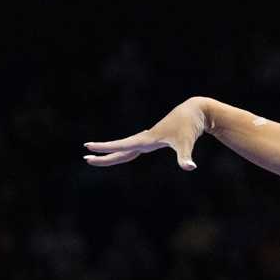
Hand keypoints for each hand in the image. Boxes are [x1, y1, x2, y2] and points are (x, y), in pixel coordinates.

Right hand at [84, 99, 207, 169]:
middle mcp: (144, 139)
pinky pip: (133, 148)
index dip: (105, 148)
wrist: (194, 111)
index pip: (121, 146)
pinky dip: (123, 151)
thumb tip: (189, 167)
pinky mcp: (154, 139)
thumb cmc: (189, 127)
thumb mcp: (187, 143)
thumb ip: (185, 156)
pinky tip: (121, 154)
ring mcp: (148, 139)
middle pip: (119, 149)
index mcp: (146, 140)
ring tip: (95, 157)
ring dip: (110, 153)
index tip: (89, 148)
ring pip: (125, 148)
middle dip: (103, 154)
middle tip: (86, 158)